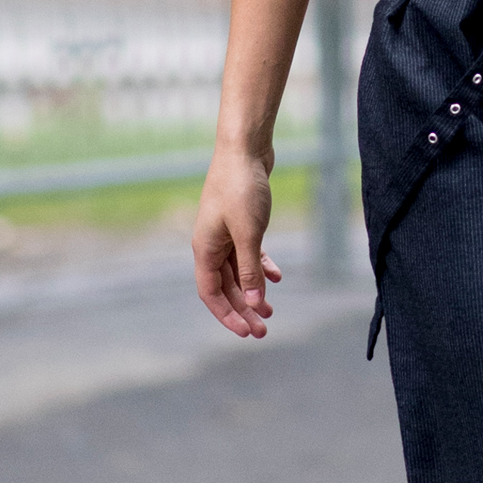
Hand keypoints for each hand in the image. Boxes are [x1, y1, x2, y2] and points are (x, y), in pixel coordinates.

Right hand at [193, 149, 281, 335]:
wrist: (245, 149)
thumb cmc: (242, 188)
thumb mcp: (248, 233)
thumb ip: (250, 270)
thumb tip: (252, 304)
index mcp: (205, 249)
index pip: (211, 293)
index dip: (227, 315)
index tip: (247, 333)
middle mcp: (211, 244)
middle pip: (226, 287)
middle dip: (244, 309)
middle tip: (264, 329)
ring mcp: (225, 233)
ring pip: (238, 272)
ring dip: (254, 291)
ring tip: (271, 310)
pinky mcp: (240, 223)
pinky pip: (248, 254)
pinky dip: (261, 266)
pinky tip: (278, 276)